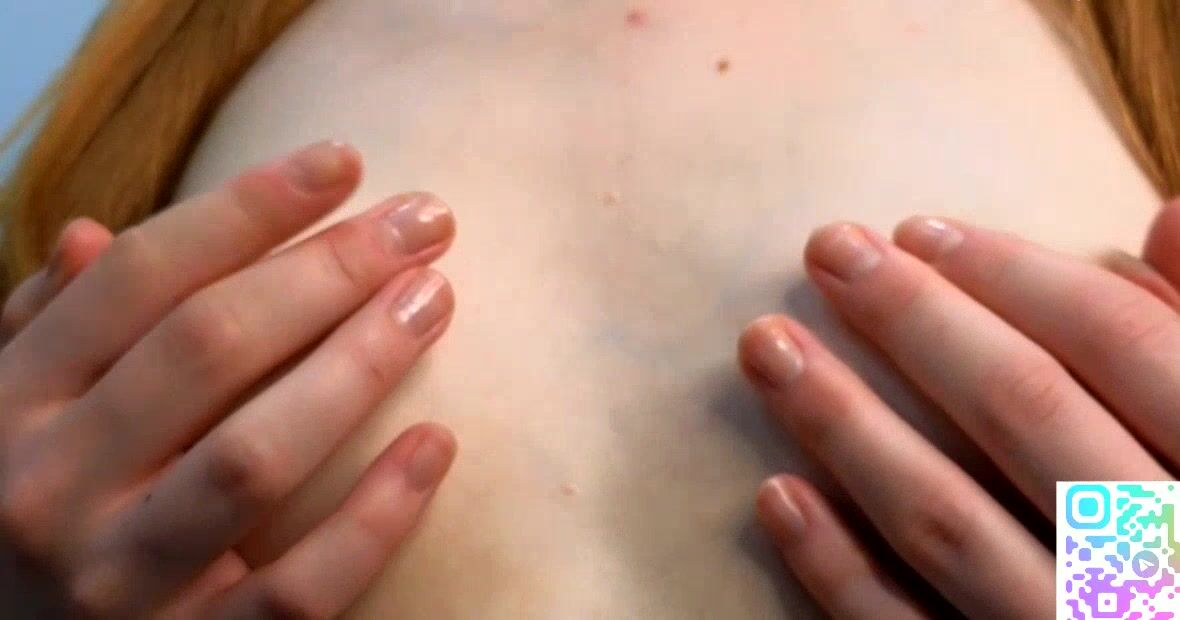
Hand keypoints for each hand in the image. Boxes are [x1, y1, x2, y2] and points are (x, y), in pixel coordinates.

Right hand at [0, 141, 457, 617]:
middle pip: (209, 346)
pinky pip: (298, 589)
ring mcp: (116, 584)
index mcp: (8, 410)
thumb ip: (44, 333)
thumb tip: (88, 234)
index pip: (140, 278)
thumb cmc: (29, 520)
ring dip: (357, 367)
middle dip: (328, 268)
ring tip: (434, 300)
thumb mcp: (7, 420)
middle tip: (425, 221)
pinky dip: (375, 517)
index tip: (342, 161)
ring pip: (254, 456)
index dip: (247, 208)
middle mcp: (48, 491)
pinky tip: (438, 444)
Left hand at [740, 203, 1179, 617]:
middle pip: (1024, 411)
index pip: (1122, 345)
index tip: (919, 229)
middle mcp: (1156, 559)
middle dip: (916, 320)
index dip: (1017, 275)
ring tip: (766, 345)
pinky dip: (839, 569)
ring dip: (847, 424)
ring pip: (948, 519)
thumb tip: (1167, 217)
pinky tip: (776, 495)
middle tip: (827, 246)